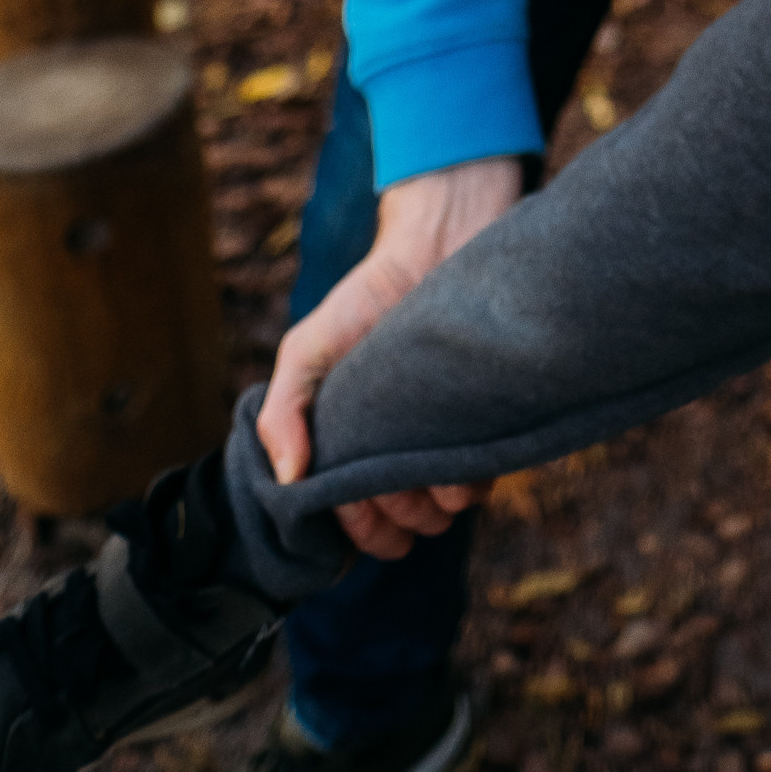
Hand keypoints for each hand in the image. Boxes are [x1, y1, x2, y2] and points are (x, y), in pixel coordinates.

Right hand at [256, 153, 522, 556]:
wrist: (441, 241)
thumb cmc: (368, 296)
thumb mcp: (310, 346)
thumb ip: (283, 410)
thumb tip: (289, 480)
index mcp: (353, 436)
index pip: (353, 506)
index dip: (361, 527)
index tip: (372, 530)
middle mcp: (400, 441)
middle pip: (402, 511)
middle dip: (404, 520)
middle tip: (408, 509)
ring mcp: (444, 429)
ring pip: (445, 499)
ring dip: (442, 506)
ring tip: (441, 485)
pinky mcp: (487, 412)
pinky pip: (488, 467)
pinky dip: (479, 478)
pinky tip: (470, 465)